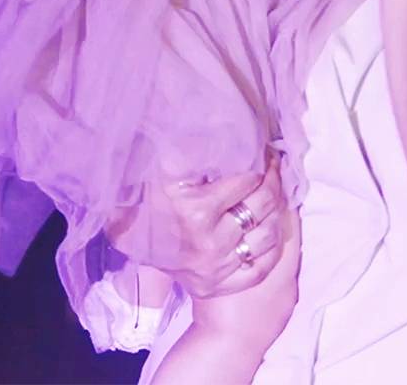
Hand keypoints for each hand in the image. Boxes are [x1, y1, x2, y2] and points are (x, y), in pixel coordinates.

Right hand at [106, 161, 290, 298]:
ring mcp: (213, 268)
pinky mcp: (215, 287)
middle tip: (273, 169)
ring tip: (272, 196)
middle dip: (273, 181)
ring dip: (276, 211)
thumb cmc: (151, 196)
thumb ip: (193, 147)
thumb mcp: (168, 168)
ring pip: (267, 236)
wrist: (130, 239)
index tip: (265, 153)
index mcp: (196, 211)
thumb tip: (219, 121)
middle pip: (262, 205)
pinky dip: (271, 250)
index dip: (261, 162)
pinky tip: (267, 230)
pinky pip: (259, 269)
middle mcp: (208, 243)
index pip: (248, 180)